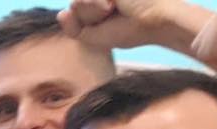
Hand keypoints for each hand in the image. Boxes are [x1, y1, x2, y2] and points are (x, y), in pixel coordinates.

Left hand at [58, 0, 180, 48]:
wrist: (155, 21)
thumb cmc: (130, 30)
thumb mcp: (95, 36)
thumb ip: (73, 28)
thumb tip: (61, 13)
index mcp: (96, 4)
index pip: (72, 12)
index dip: (84, 21)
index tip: (108, 22)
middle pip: (73, 6)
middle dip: (88, 16)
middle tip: (112, 15)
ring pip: (76, 3)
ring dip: (93, 12)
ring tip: (114, 9)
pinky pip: (83, 0)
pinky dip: (97, 6)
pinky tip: (113, 4)